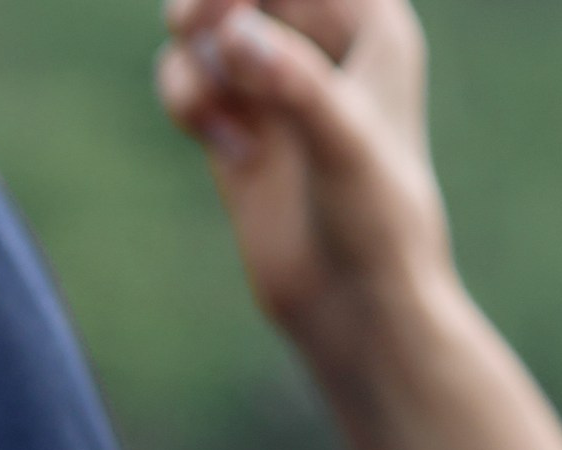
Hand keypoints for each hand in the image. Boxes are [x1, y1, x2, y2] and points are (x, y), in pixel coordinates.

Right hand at [154, 0, 452, 359]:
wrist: (357, 308)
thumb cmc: (376, 228)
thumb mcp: (345, 148)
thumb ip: (297, 86)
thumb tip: (236, 35)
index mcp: (373, 25)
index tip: (223, 15)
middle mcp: (326, 42)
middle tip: (195, 27)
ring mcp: (278, 79)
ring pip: (202, 19)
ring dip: (192, 53)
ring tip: (216, 111)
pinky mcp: (239, 117)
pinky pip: (185, 69)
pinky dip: (186, 96)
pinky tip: (233, 151)